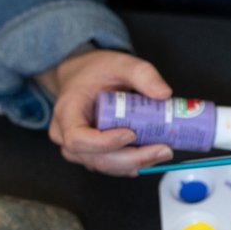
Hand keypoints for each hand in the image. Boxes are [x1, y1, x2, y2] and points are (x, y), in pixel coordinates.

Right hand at [41, 48, 174, 175]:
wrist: (83, 77)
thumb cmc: (95, 71)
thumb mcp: (120, 63)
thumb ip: (142, 74)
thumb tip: (163, 94)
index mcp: (67, 112)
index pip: (77, 138)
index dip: (105, 142)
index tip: (130, 133)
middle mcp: (67, 135)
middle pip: (96, 159)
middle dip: (132, 158)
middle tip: (162, 149)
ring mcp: (79, 148)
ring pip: (106, 166)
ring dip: (136, 163)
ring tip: (163, 151)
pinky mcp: (93, 154)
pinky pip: (112, 165)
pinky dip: (133, 163)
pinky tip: (152, 153)